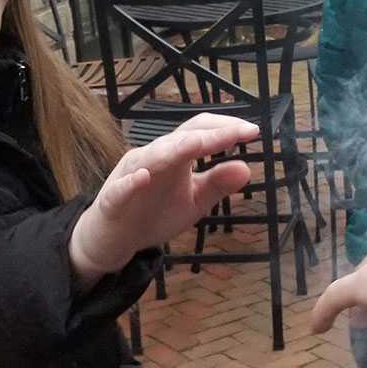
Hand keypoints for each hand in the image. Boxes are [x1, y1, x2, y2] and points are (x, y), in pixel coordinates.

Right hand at [69, 113, 258, 287]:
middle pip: (179, 139)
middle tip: (235, 133)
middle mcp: (152, 158)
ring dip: (172, 150)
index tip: (253, 131)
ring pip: (150, 158)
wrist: (116, 238)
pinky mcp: (113, 199)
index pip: (199, 132)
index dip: (224, 129)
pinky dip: (132, 182)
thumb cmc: (155, 212)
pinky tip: (143, 178)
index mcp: (174, 155)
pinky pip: (121, 188)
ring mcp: (131, 175)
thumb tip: (246, 167)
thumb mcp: (194, 201)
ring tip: (194, 144)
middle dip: (208, 135)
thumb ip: (217, 184)